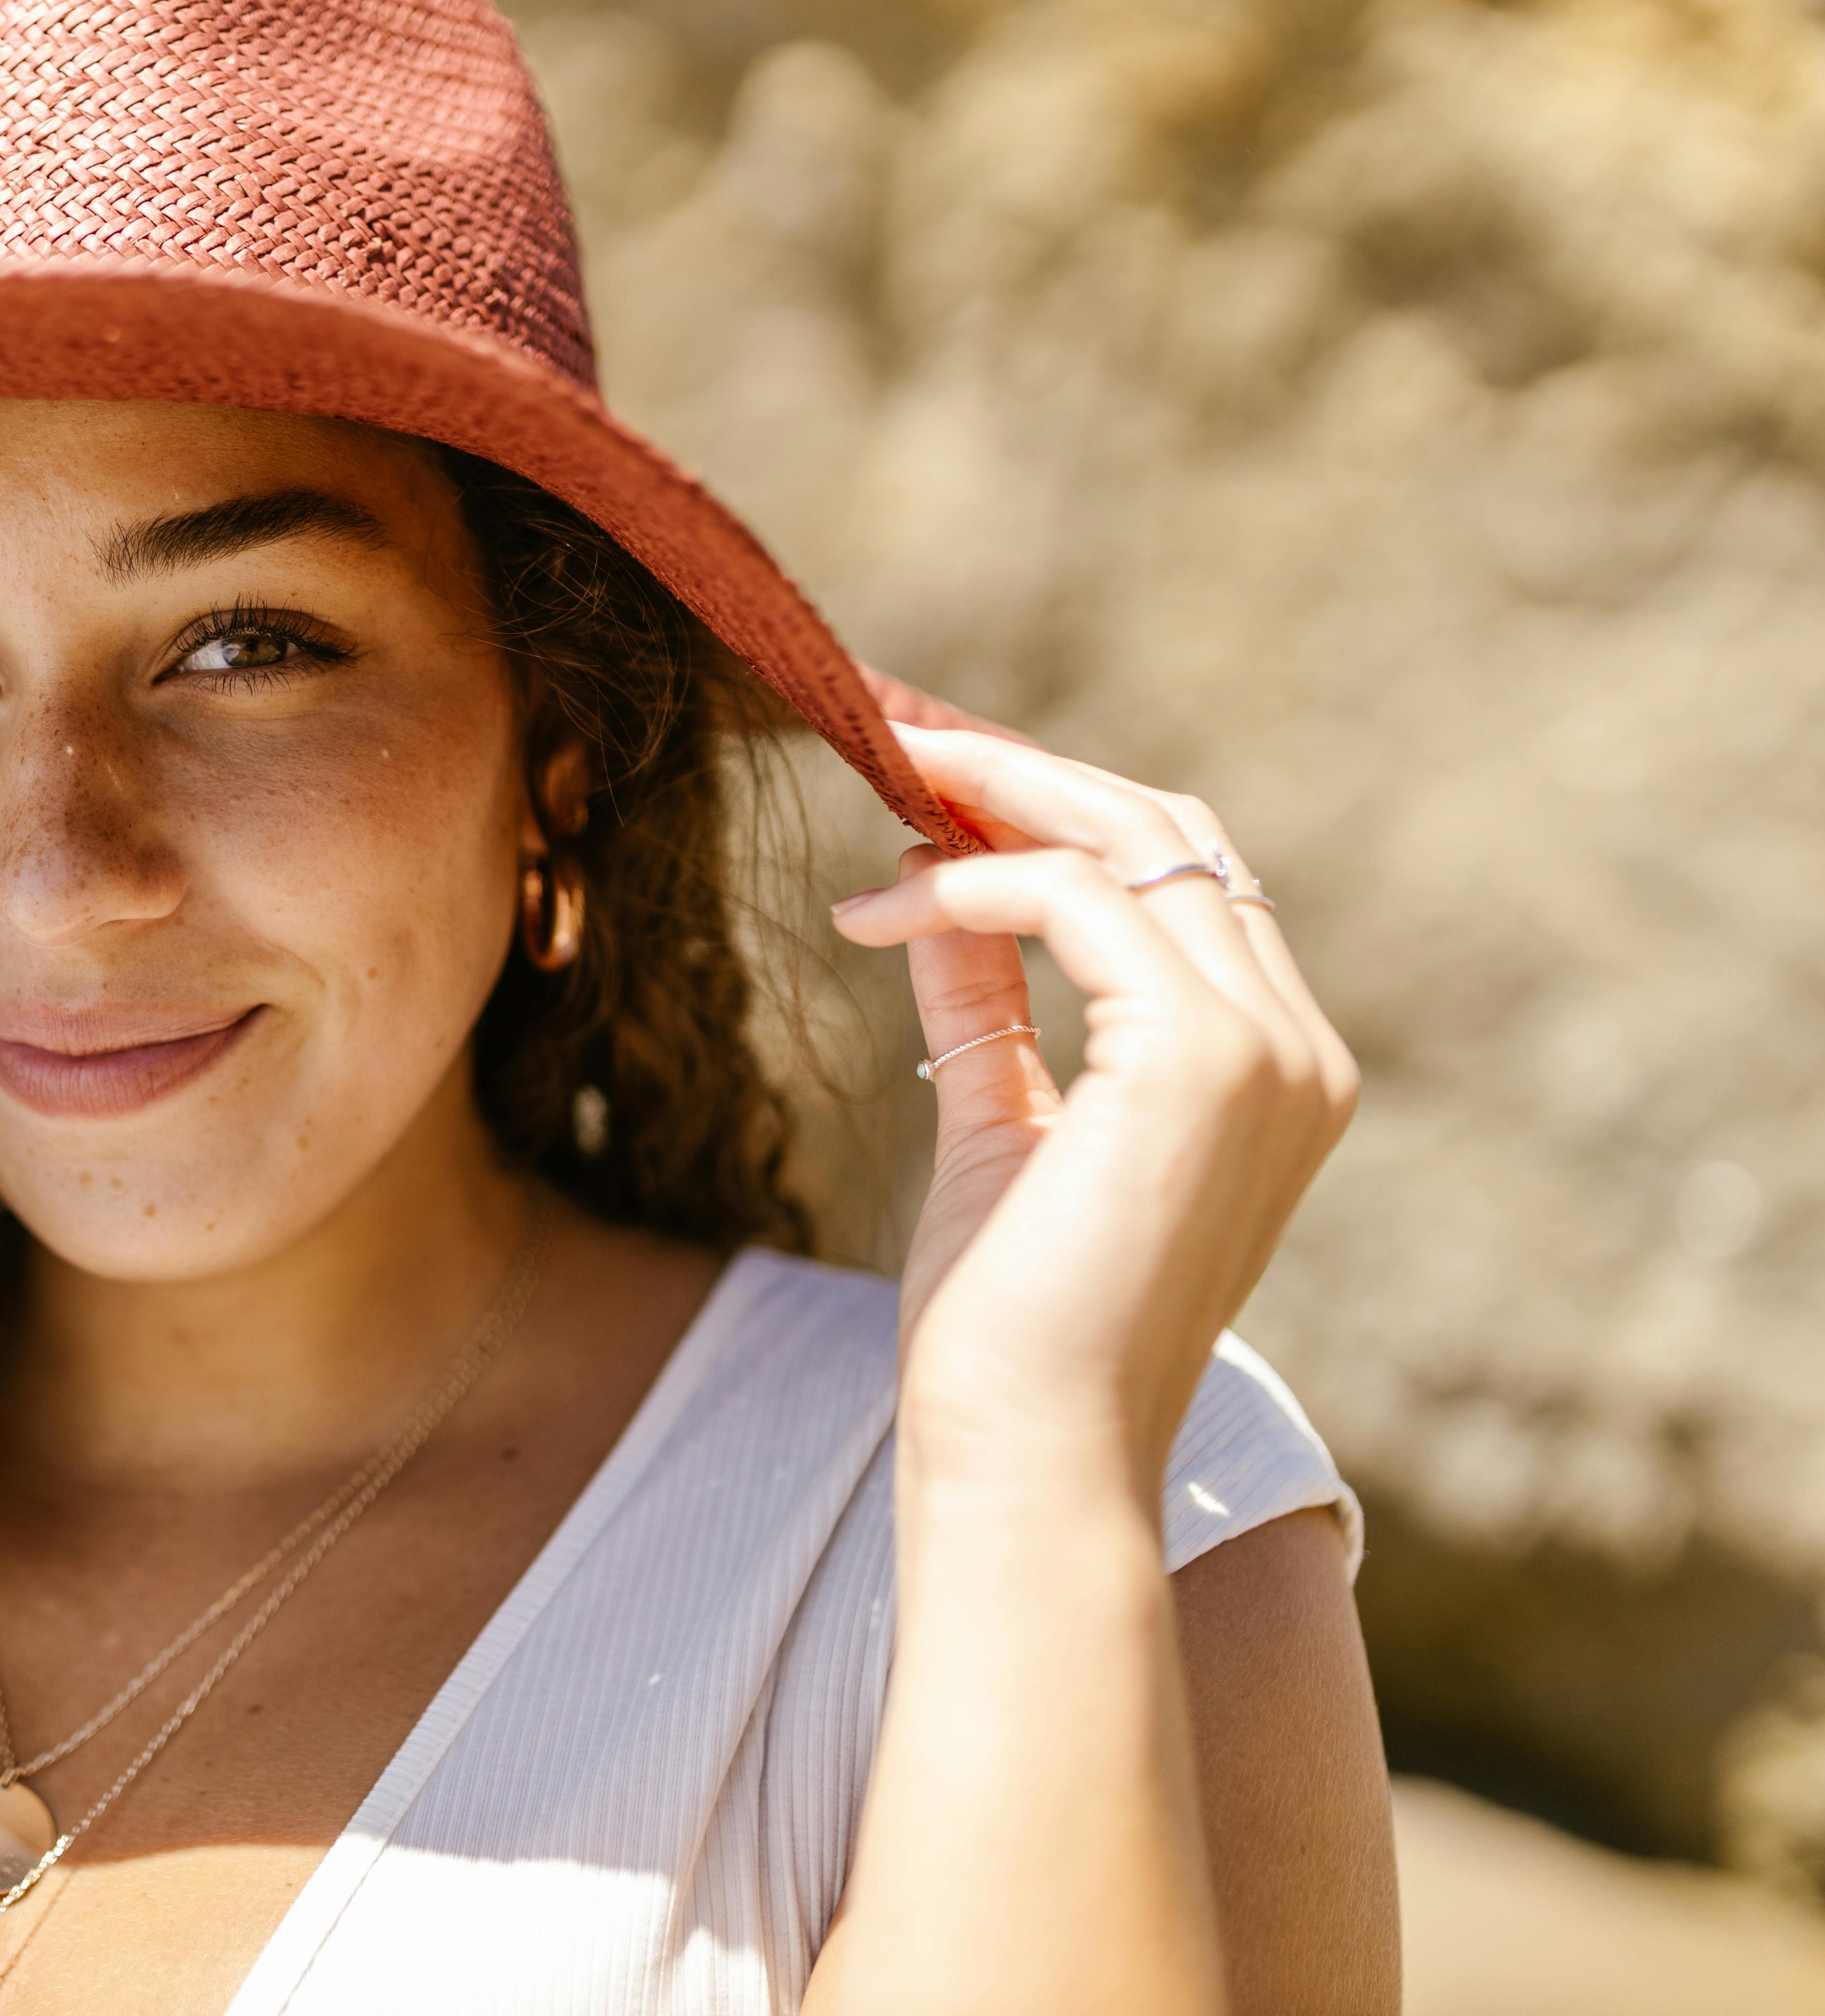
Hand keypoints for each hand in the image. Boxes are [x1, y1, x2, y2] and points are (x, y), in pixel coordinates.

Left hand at [829, 719, 1357, 1493]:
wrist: (1026, 1449)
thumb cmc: (1010, 1320)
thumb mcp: (996, 1118)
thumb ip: (986, 1004)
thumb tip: (933, 886)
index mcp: (1272, 1068)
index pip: (1179, 874)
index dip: (1052, 803)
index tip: (928, 766)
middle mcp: (1298, 1046)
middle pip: (1167, 826)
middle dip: (1020, 765)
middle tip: (891, 722)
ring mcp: (1265, 1050)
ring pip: (1131, 836)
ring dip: (988, 794)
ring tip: (873, 777)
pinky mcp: (1199, 1060)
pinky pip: (1074, 900)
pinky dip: (968, 886)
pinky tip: (880, 911)